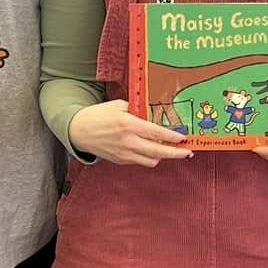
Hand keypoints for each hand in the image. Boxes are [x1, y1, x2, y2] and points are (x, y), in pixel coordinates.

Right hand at [67, 101, 192, 166]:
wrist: (79, 130)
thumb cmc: (99, 115)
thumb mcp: (119, 105)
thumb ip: (137, 110)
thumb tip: (155, 115)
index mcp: (128, 124)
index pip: (156, 133)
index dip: (172, 137)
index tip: (183, 138)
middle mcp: (128, 141)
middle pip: (158, 152)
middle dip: (176, 153)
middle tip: (188, 152)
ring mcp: (124, 154)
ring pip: (151, 161)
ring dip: (162, 156)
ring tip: (169, 149)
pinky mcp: (120, 161)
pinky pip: (140, 161)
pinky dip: (148, 156)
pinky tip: (151, 149)